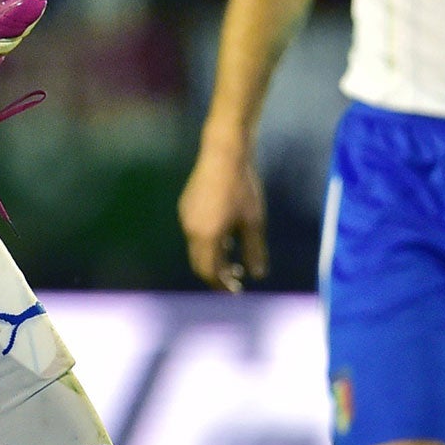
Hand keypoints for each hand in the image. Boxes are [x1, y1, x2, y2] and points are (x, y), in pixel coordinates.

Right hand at [180, 133, 268, 290]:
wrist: (223, 154)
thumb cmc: (243, 188)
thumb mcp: (254, 222)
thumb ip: (255, 250)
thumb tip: (258, 275)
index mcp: (206, 237)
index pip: (210, 271)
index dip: (222, 284)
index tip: (236, 290)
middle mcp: (190, 230)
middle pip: (199, 263)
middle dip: (217, 274)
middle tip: (236, 279)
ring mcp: (185, 217)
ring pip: (196, 248)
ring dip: (213, 258)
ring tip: (233, 258)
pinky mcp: (185, 206)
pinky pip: (194, 233)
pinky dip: (208, 243)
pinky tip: (225, 236)